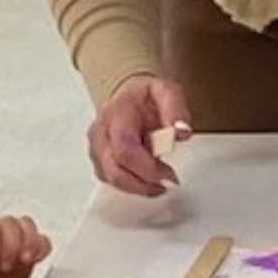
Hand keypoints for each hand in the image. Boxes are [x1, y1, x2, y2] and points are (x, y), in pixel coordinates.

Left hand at [0, 215, 49, 277]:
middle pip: (11, 224)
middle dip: (15, 242)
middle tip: (9, 265)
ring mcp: (10, 243)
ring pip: (27, 227)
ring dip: (31, 242)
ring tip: (25, 260)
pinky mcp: (26, 254)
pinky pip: (41, 241)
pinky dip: (42, 248)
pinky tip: (36, 259)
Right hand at [88, 74, 191, 195]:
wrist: (128, 94)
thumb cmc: (144, 96)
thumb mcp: (167, 91)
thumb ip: (176, 109)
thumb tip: (181, 131)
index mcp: (118, 112)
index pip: (125, 148)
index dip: (147, 169)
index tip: (169, 175)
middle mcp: (102, 130)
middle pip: (114, 170)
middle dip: (143, 183)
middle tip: (167, 182)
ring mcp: (96, 146)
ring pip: (110, 178)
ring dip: (137, 187)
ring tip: (159, 182)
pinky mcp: (97, 158)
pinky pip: (109, 179)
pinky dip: (129, 185)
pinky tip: (145, 179)